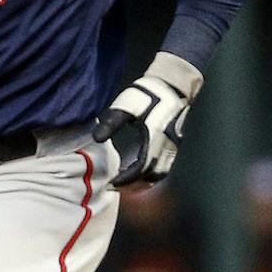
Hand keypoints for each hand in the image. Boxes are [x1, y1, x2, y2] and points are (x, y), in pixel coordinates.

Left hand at [95, 52, 202, 187]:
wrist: (173, 84)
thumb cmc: (149, 93)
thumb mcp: (126, 105)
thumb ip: (111, 122)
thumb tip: (97, 139)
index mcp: (154, 138)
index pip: (141, 169)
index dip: (125, 180)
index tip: (111, 183)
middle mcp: (166, 146)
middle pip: (151, 177)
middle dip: (132, 186)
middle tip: (114, 187)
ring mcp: (172, 147)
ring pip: (159, 175)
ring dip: (143, 183)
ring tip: (126, 184)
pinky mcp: (174, 145)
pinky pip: (163, 168)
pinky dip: (150, 175)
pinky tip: (139, 171)